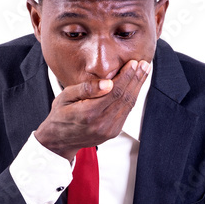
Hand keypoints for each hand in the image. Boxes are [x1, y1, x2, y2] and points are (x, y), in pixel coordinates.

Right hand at [34, 59, 150, 161]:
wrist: (59, 140)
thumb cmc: (60, 115)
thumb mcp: (65, 97)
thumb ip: (86, 89)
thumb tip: (108, 83)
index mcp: (89, 113)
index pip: (114, 92)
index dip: (126, 76)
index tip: (133, 63)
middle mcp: (102, 123)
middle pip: (125, 98)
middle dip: (136, 79)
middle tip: (144, 64)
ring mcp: (109, 130)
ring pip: (128, 105)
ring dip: (137, 87)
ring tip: (144, 72)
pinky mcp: (113, 132)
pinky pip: (126, 112)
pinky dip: (132, 97)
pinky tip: (135, 86)